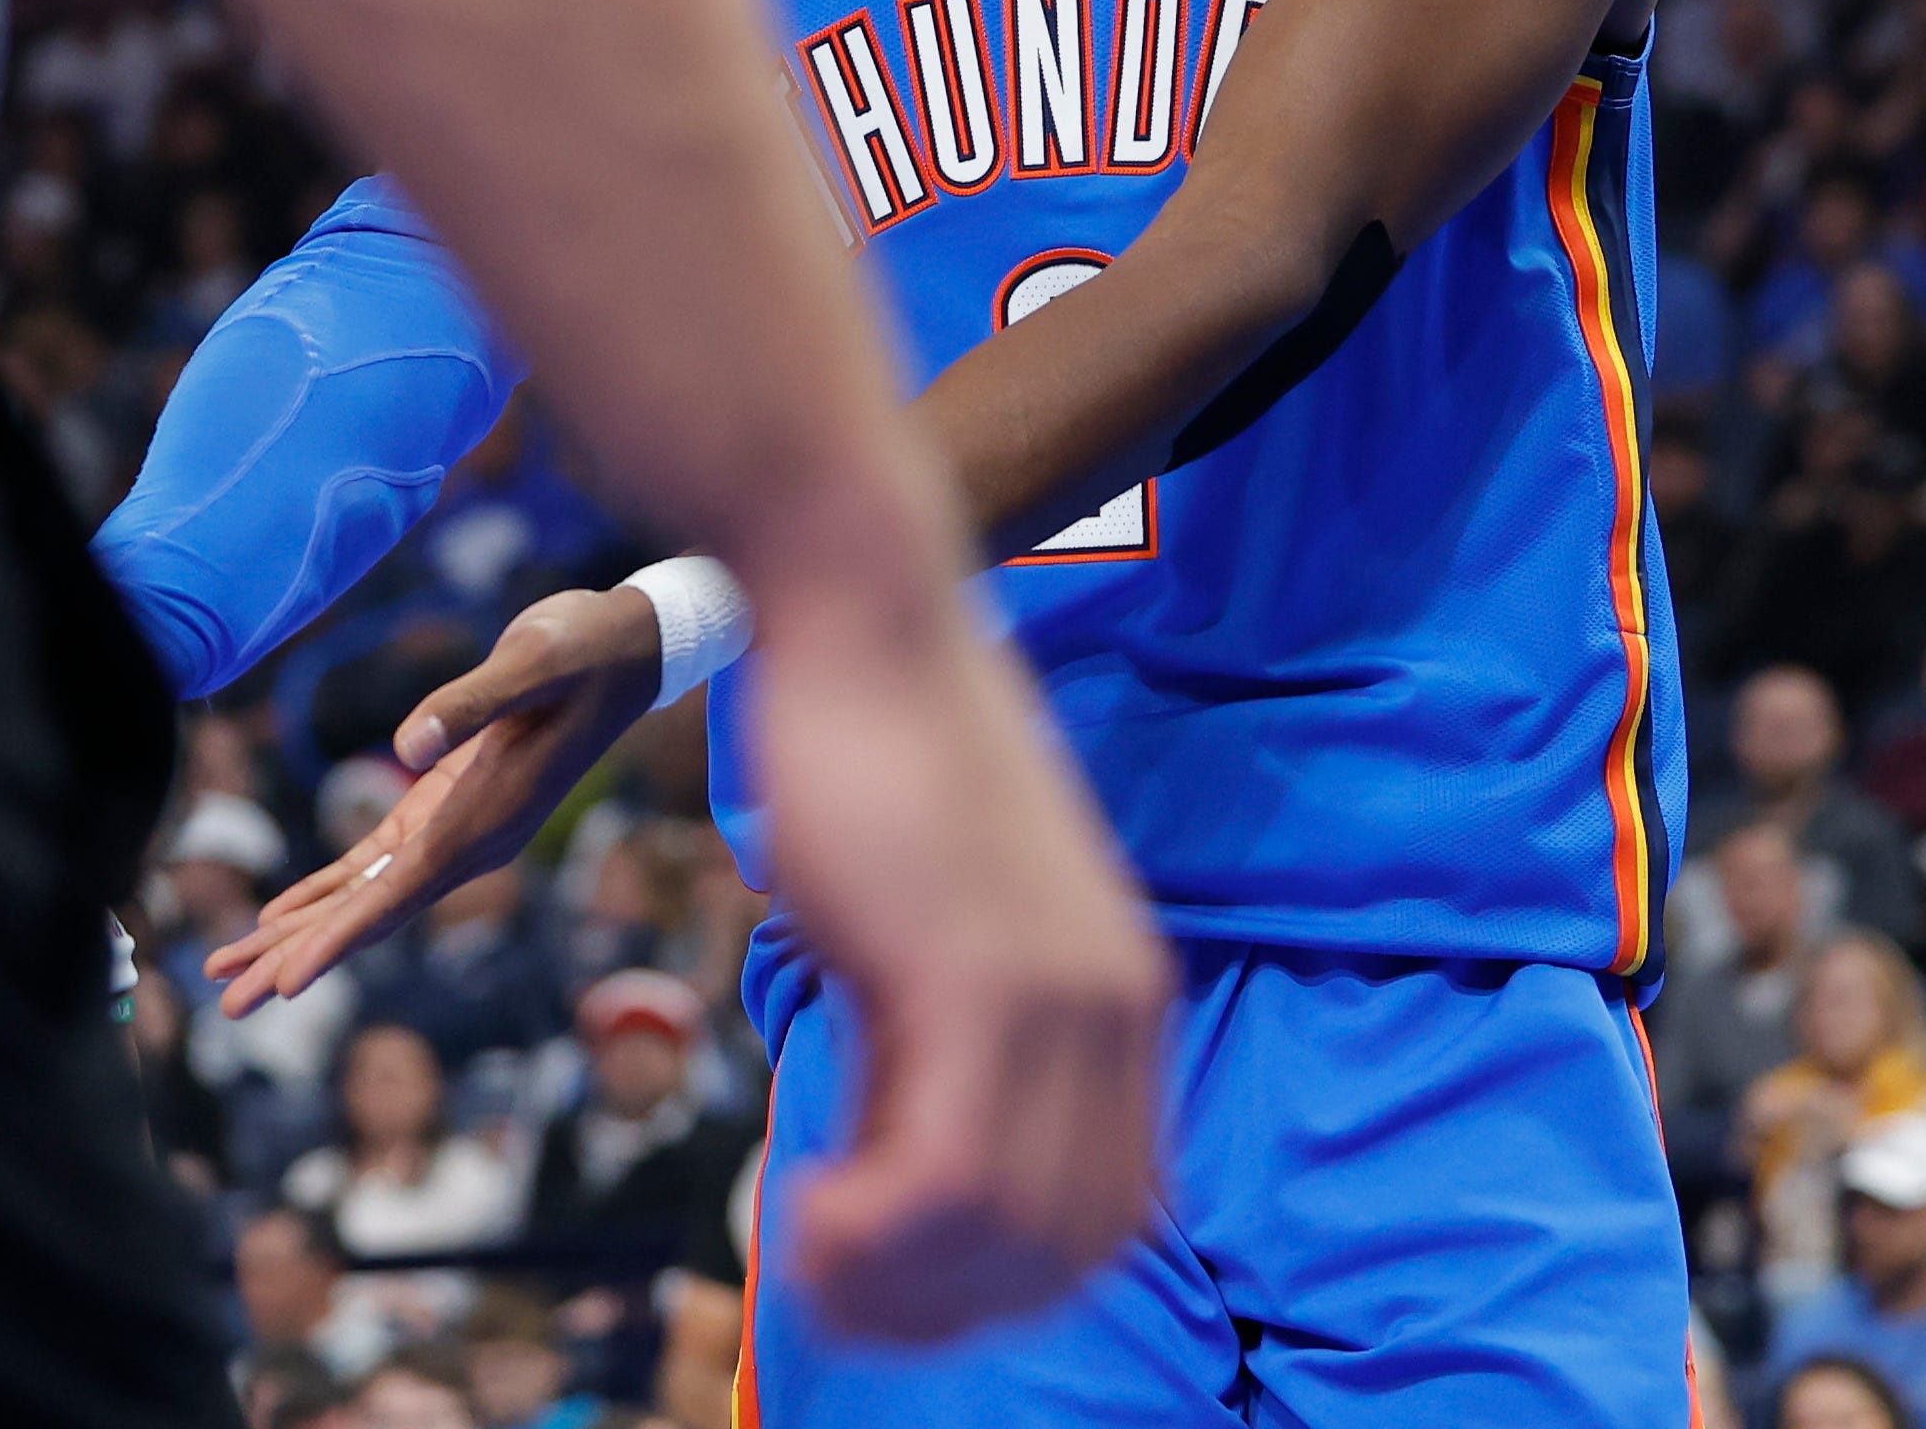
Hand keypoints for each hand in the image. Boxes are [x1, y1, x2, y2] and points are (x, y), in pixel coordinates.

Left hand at [207, 587, 666, 1017]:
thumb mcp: (533, 662)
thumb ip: (473, 701)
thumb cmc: (584, 649)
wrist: (627, 646)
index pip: (401, 892)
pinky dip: (328, 891)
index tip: (289, 981)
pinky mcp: (444, 805)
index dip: (340, 936)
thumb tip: (406, 744)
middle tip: (229, 1000)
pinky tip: (281, 914)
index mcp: (488, 819)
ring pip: (367, 898)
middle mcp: (471, 842)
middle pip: (374, 914)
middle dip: (300, 955)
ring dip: (301, 932)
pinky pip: (377, 864)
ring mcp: (458, 829)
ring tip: (233, 971)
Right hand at [744, 583, 1169, 1344]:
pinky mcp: (979, 977)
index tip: (891, 1272)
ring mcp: (1057, 997)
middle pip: (1066, 1252)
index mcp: (1122, 999)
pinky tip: (803, 1204)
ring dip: (896, 1282)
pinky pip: (950, 1181)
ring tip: (806, 1246)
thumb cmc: (874, 760)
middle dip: (940, 1305)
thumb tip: (901, 1174)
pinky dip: (872, 1234)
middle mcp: (1116, 1008)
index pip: (1107, 1219)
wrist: (867, 619)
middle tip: (829, 1278)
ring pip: (1008, 1236)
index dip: (998, 1283)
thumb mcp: (936, 928)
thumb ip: (947, 1044)